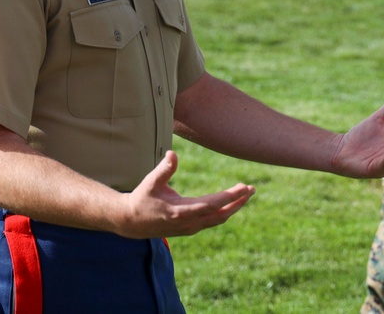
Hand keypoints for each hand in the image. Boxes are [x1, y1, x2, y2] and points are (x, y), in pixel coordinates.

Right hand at [119, 151, 255, 238]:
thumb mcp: (151, 182)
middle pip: (220, 215)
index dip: (229, 197)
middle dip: (238, 202)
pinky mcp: (190, 229)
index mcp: (180, 211)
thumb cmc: (142, 198)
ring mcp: (190, 228)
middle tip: (252, 189)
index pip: (211, 205)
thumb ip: (164, 169)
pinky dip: (225, 211)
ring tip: (247, 194)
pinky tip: (232, 202)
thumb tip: (172, 153)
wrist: (131, 222)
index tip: (244, 188)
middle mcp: (188, 223)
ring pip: (218, 220)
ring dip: (234, 207)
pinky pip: (212, 221)